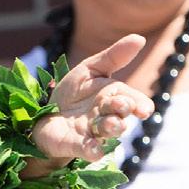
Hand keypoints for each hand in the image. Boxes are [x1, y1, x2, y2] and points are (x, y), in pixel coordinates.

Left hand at [32, 34, 156, 161]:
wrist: (45, 114)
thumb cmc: (73, 92)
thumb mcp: (89, 70)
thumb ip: (113, 57)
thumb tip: (140, 38)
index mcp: (113, 97)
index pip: (132, 101)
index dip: (139, 104)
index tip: (143, 109)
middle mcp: (106, 117)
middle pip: (120, 116)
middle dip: (121, 111)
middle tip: (120, 106)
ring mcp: (92, 133)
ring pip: (107, 133)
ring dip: (110, 128)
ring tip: (109, 124)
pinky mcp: (76, 145)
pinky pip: (88, 150)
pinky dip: (92, 150)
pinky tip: (94, 150)